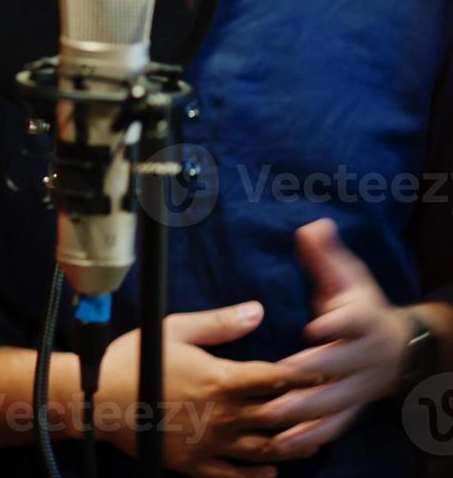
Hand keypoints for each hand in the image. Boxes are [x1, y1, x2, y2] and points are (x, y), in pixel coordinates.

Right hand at [94, 301, 324, 476]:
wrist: (99, 400)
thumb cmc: (134, 359)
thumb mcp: (174, 330)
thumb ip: (220, 324)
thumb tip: (258, 311)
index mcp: (223, 380)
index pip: (278, 379)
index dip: (306, 375)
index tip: (325, 371)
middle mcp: (226, 416)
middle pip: (281, 417)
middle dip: (309, 412)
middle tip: (329, 408)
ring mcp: (213, 444)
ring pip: (266, 450)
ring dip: (292, 446)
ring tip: (310, 442)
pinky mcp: (196, 465)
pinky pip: (236, 476)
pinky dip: (259, 475)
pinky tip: (271, 471)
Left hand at [253, 218, 413, 458]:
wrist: (396, 345)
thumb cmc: (358, 306)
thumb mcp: (346, 277)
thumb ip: (325, 256)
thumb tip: (312, 226)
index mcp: (363, 320)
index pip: (353, 321)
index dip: (337, 323)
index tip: (314, 325)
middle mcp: (365, 356)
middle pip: (344, 365)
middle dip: (316, 371)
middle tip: (283, 373)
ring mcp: (360, 385)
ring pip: (337, 401)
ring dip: (308, 410)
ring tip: (275, 414)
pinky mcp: (352, 407)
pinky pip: (334, 426)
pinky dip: (312, 437)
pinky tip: (285, 444)